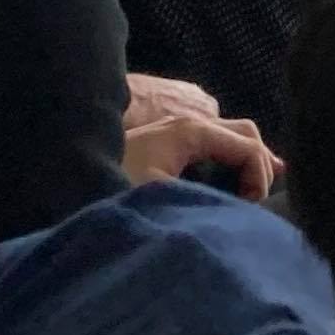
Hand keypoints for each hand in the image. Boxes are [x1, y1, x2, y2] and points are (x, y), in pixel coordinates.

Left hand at [122, 85, 278, 198]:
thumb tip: (237, 212)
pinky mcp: (173, 139)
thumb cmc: (115, 178)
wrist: (72, 164)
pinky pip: (215, 142)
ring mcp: (182, 127)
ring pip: (231, 135)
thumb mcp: (158, 193)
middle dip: (261, 163)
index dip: (260, 178)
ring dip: (248, 160)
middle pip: (246, 132)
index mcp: (193, 131)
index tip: (252, 210)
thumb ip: (203, 197)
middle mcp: (192, 123)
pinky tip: (235, 179)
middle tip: (263, 200)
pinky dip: (232, 158)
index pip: (249, 146)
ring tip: (258, 190)